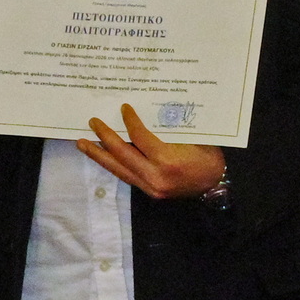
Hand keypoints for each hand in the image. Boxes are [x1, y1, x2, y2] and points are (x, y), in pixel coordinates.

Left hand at [78, 105, 226, 200]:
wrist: (217, 185)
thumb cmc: (209, 157)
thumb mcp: (193, 138)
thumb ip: (169, 129)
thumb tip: (146, 113)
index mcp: (167, 160)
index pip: (139, 137)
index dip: (129, 121)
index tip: (123, 108)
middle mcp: (155, 176)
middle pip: (122, 155)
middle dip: (104, 138)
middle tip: (92, 122)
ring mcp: (151, 187)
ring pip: (118, 169)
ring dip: (99, 155)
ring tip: (82, 144)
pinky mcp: (149, 192)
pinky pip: (126, 176)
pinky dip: (113, 165)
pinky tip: (103, 156)